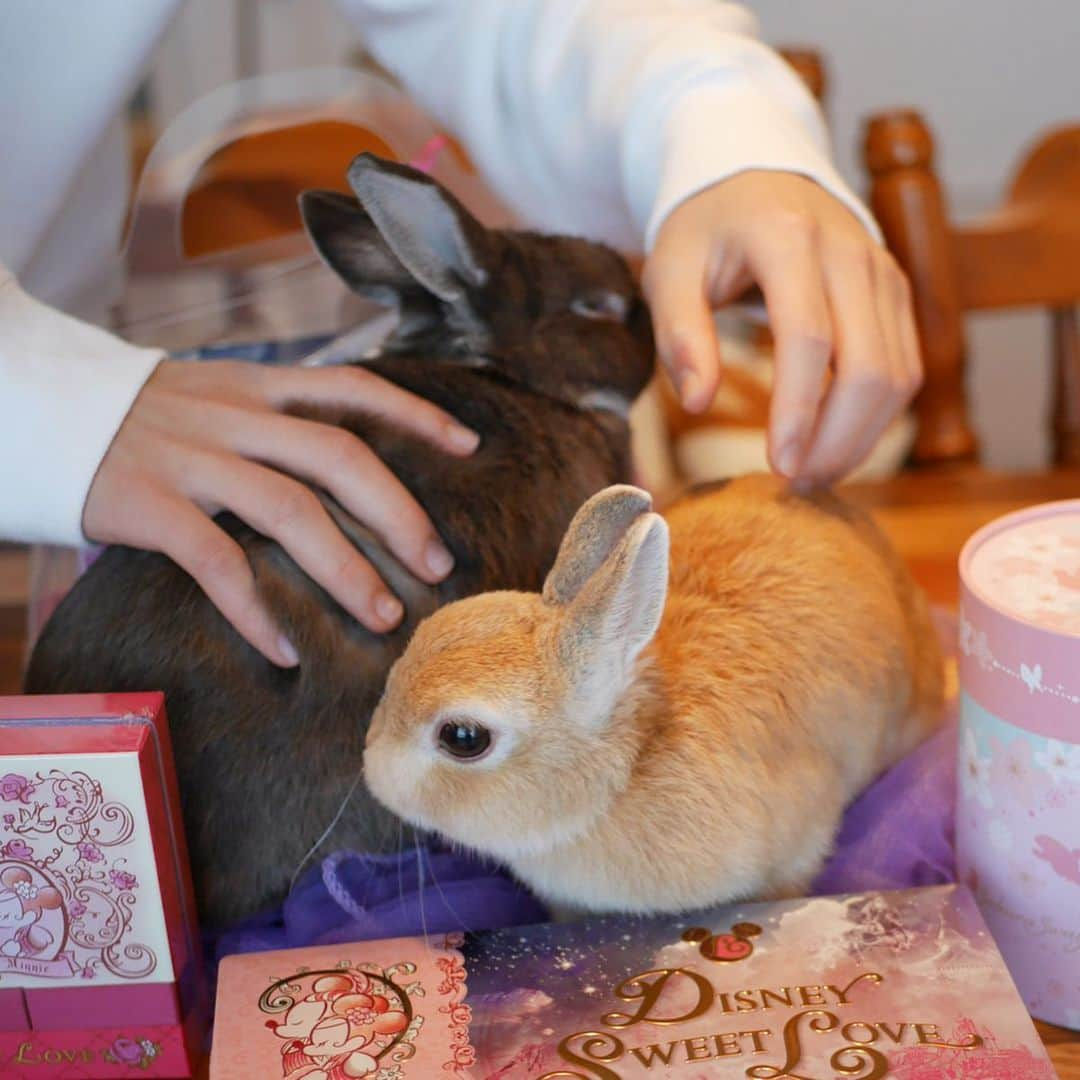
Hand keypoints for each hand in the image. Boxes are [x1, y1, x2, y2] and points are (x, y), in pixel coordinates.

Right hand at [83, 360, 479, 666]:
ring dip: (346, 570)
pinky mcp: (145, 503)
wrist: (30, 402)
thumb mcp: (205, 394)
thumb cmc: (129, 416)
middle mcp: (230, 416)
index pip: (351, 387)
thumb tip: (330, 465)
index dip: (415, 413)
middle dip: (398, 513)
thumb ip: (265, 417)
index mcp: (252, 385)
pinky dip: (256, 612)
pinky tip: (284, 653)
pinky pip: (215, 562)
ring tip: (385, 617)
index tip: (468, 445)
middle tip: (437, 565)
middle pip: (337, 457)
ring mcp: (188, 458)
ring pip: (289, 511)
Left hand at [642, 171, 921, 483]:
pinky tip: (836, 445)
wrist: (758, 176)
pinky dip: (877, 417)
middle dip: (837, 439)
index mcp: (787, 237)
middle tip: (796, 484)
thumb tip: (699, 402)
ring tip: (813, 475)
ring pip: (898, 374)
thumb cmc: (705, 231)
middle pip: (869, 365)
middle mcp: (850, 250)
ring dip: (862, 437)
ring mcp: (882, 270)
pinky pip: (905, 367)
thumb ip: (679, 334)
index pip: (808, 337)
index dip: (798, 410)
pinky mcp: (896, 292)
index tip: (779, 465)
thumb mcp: (669, 270)